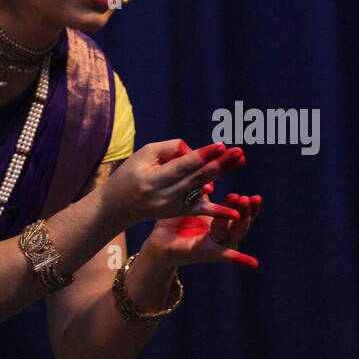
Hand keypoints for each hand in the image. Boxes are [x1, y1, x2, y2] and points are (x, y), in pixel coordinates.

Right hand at [100, 139, 246, 227]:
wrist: (118, 205)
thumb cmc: (131, 173)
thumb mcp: (145, 154)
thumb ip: (172, 149)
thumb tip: (198, 152)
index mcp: (153, 180)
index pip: (183, 166)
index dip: (203, 155)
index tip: (221, 145)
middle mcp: (164, 196)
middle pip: (197, 177)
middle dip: (219, 163)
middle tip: (238, 151)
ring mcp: (172, 207)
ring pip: (201, 187)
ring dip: (221, 173)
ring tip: (239, 160)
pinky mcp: (178, 212)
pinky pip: (201, 210)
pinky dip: (218, 211)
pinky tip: (236, 213)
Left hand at [145, 186, 261, 268]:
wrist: (159, 244)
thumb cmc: (175, 221)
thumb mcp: (189, 201)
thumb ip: (200, 188)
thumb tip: (206, 164)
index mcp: (221, 218)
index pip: (238, 205)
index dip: (244, 192)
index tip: (250, 191)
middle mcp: (223, 231)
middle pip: (243, 219)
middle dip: (248, 207)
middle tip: (249, 196)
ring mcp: (218, 244)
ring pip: (236, 233)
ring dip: (243, 221)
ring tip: (244, 205)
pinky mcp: (208, 254)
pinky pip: (226, 257)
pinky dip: (240, 260)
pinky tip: (254, 263)